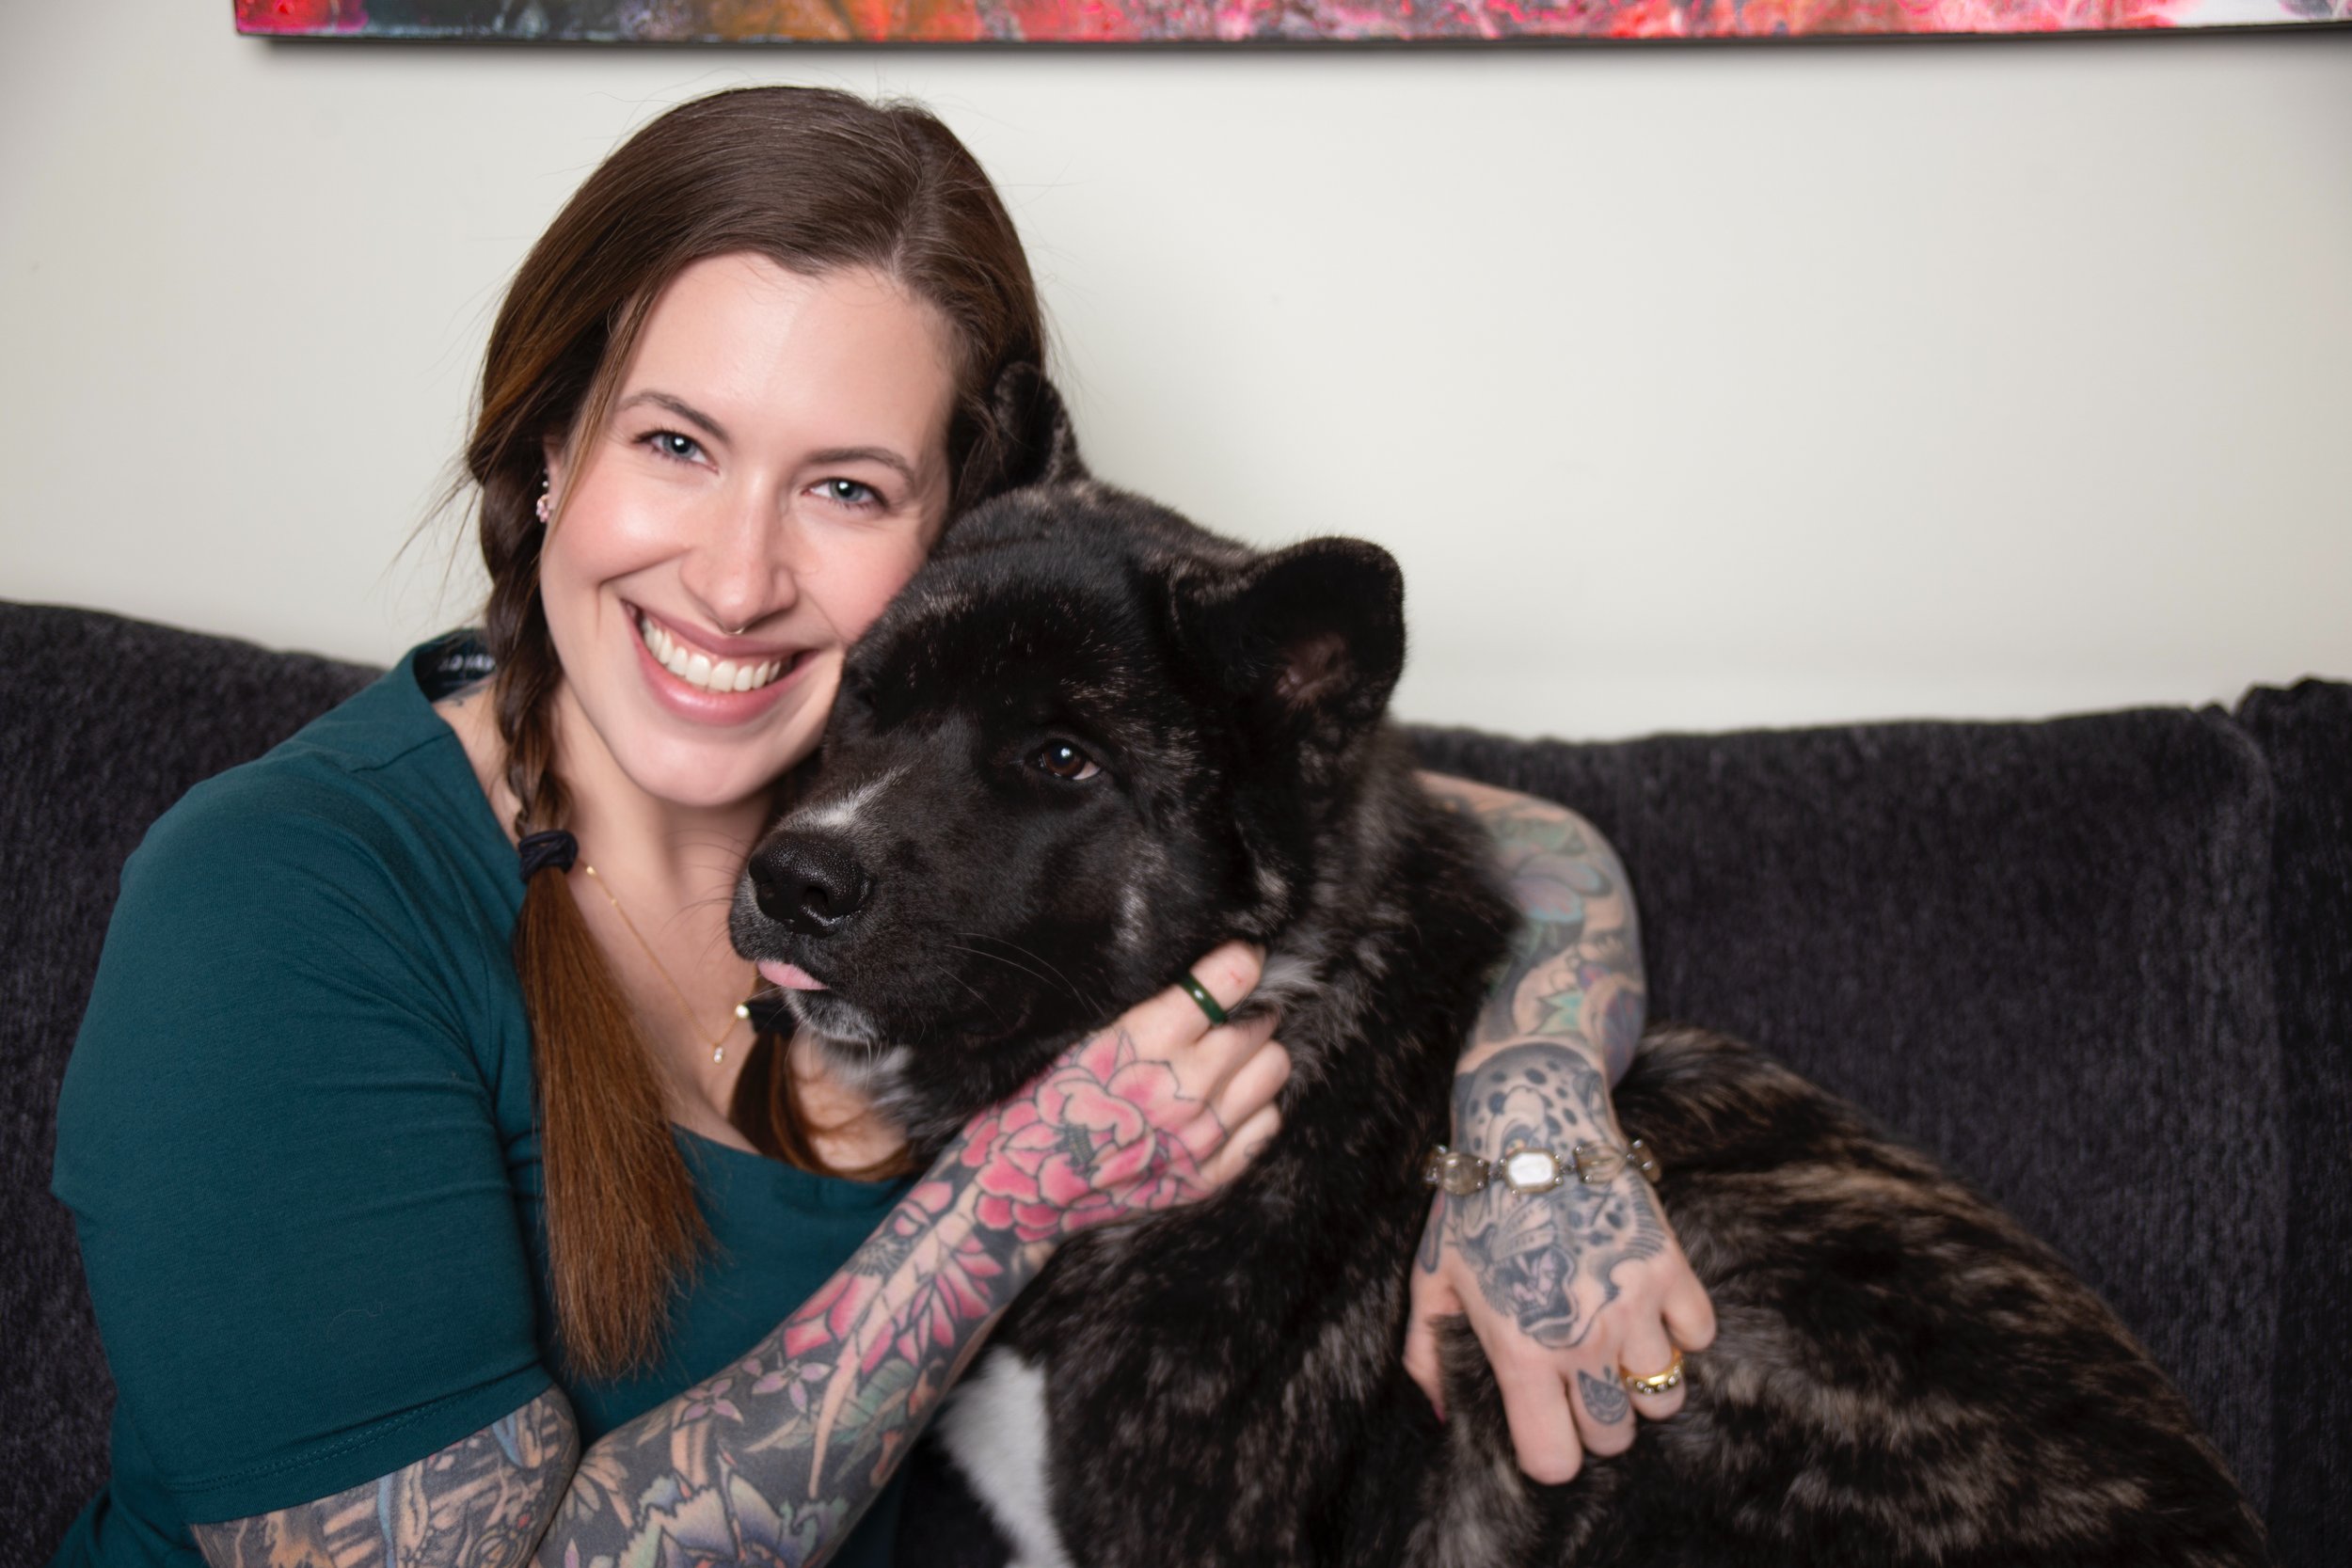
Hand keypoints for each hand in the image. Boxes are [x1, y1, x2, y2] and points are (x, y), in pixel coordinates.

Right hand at [954, 941, 1288, 1246]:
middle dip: (1249, 1012)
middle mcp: (1185, 1087)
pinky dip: (1252, 1110)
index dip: (1242, 961)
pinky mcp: (1205, 1178)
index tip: (1241, 958)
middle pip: (1261, 1027)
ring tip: (1228, 1060)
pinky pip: (1265, 1126)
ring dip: (1255, 1059)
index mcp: (1148, 1041)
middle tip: (1226, 1015)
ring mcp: (1201, 1137)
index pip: (1231, 979)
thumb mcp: (1078, 1034)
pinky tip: (1224, 1105)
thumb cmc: (1040, 1099)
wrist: (1018, 1188)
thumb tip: (1197, 969)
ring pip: (1274, 1073)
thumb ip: (1143, 1006)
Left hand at [1402, 1043, 1714, 1483]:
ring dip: (1640, 1382)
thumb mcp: (1432, 1280)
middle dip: (1596, 1420)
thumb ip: (1427, 1356)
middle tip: (1575, 1380)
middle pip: (1615, 1437)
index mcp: (1520, 1352)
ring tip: (1611, 1345)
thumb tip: (1443, 1416)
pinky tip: (1643, 1305)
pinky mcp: (1670, 1268)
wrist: (1530, 1126)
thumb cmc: (1474, 1206)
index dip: (1548, 1454)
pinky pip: (1699, 1337)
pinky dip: (1678, 1331)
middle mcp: (1583, 1340)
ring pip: (1664, 1397)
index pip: (1555, 1461)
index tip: (1542, 1425)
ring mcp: (1634, 1306)